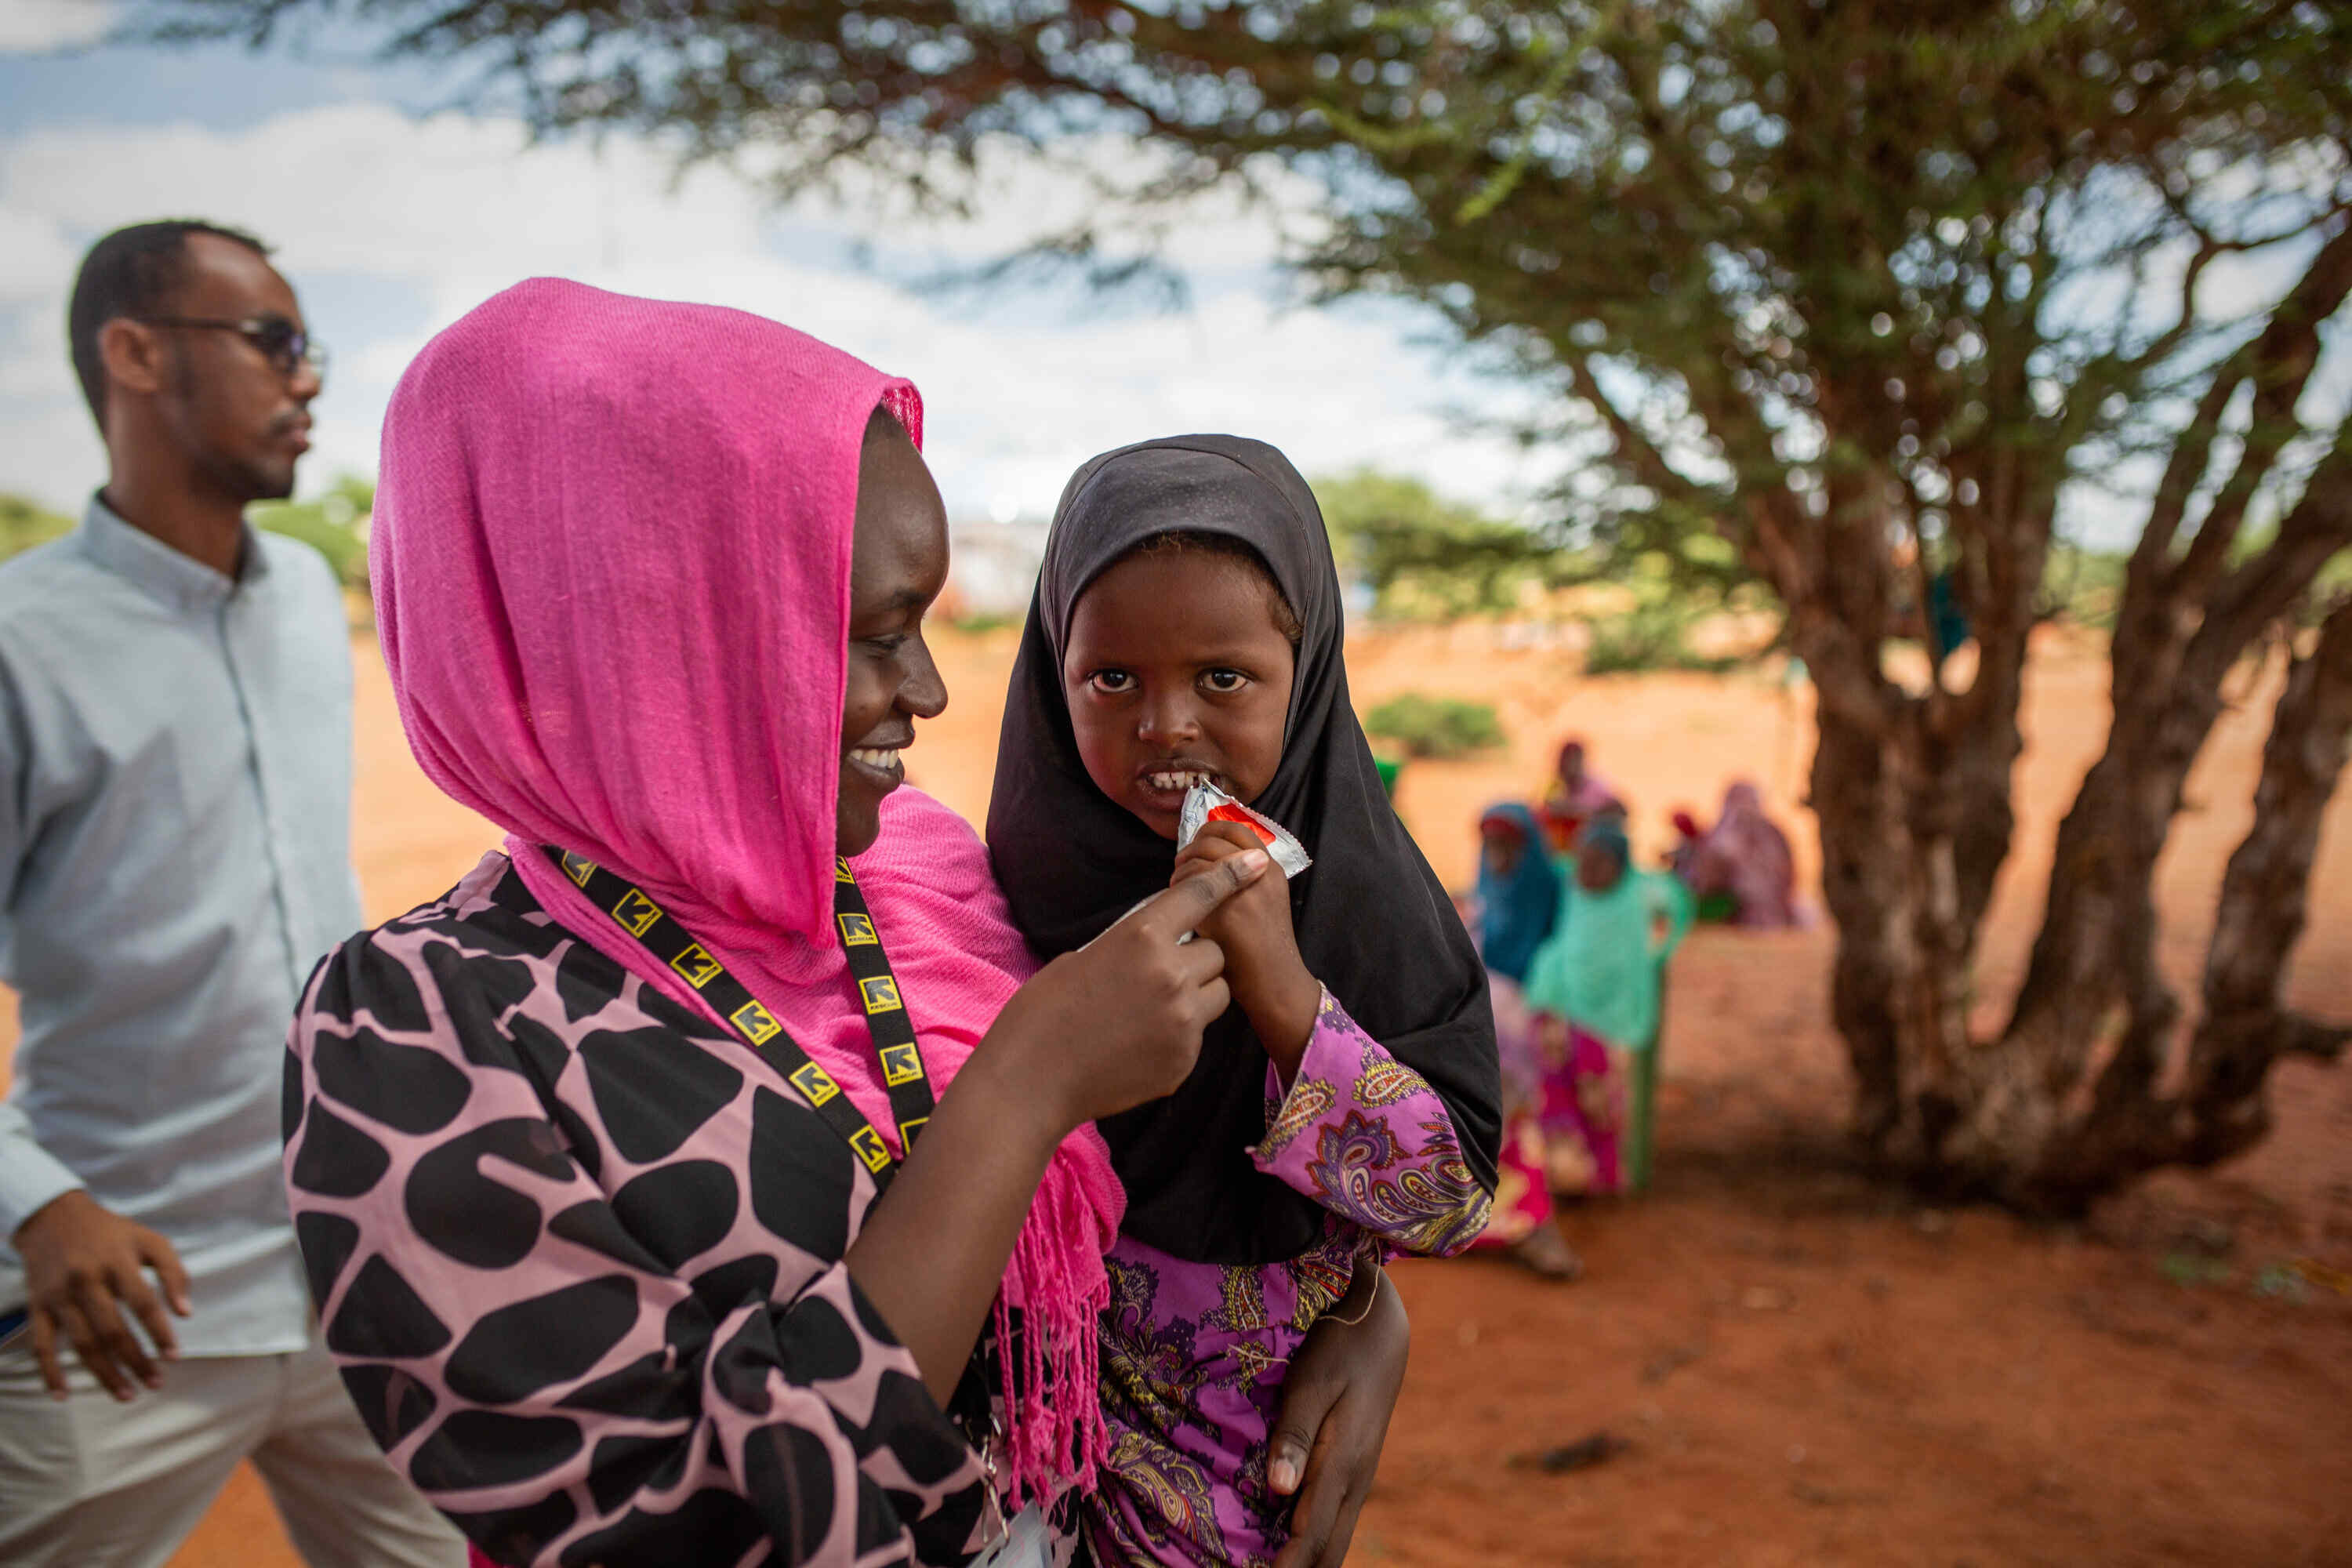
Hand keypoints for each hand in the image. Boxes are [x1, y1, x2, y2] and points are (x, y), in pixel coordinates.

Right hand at [11, 1188, 190, 1401]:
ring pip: (82, 1343)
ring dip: (104, 1373)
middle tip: (155, 1383)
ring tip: (127, 1395)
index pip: (142, 1303)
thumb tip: (186, 1312)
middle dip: (136, 1361)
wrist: (53, 1217)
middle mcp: (86, 1280)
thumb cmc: (111, 1232)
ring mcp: (59, 1296)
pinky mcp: (38, 1307)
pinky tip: (63, 1395)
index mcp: (117, 1262)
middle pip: (112, 1330)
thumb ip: (173, 1271)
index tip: (174, 1356)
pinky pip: (41, 1345)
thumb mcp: (149, 1240)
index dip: (159, 1332)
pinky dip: (49, 1372)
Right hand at [980, 847, 1272, 1132]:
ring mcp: (1183, 1022)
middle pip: (1216, 954)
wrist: (1031, 1079)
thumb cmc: (1045, 1011)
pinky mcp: (1184, 1061)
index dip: (1229, 876)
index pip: (1200, 896)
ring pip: (1217, 995)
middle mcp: (1172, 974)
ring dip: (1197, 995)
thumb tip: (1160, 945)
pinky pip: (1198, 1036)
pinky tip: (1137, 1045)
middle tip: (1159, 976)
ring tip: (1152, 1011)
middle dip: (1197, 960)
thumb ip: (1134, 946)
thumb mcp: (1086, 956)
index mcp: (1142, 936)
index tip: (1255, 863)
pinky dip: (1178, 1035)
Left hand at [1172, 822, 1319, 1072]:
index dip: (1210, 830)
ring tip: (1176, 886)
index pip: (1238, 828)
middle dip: (1191, 847)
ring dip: (1182, 866)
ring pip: (1202, 856)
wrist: (1276, 984)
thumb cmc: (1263, 951)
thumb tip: (1203, 862)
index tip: (1196, 844)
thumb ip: (1240, 881)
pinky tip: (1178, 905)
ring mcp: (1246, 890)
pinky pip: (1194, 883)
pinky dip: (1179, 887)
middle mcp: (1262, 873)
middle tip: (1180, 865)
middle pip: (1215, 837)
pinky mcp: (1228, 910)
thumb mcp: (1261, 904)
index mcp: (1272, 869)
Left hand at [1269, 1263, 1408, 1567]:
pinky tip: (1288, 1545)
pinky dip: (1313, 1541)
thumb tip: (1279, 1489)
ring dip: (1308, 1561)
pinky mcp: (1353, 1469)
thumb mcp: (1312, 1383)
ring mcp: (1357, 1477)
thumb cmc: (1340, 1349)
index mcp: (1343, 1464)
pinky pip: (1334, 1518)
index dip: (1286, 1566)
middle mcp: (1354, 1481)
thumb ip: (1295, 1435)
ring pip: (1334, 1538)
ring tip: (1273, 1567)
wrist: (1381, 1329)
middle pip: (1328, 1549)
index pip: (1311, 1534)